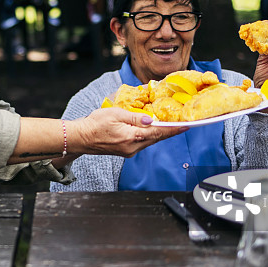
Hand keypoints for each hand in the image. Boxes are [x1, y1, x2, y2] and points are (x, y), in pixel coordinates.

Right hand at [71, 107, 185, 157]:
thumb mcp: (116, 114)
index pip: (158, 133)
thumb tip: (152, 120)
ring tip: (168, 124)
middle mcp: (133, 147)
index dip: (174, 129)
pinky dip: (148, 136)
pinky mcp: (126, 151)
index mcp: (132, 137)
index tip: (186, 126)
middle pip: (156, 138)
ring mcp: (129, 151)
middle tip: (181, 123)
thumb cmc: (95, 124)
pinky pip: (142, 143)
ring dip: (158, 133)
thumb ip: (135, 117)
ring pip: (149, 141)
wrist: (81, 138)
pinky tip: (150, 129)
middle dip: (169, 131)